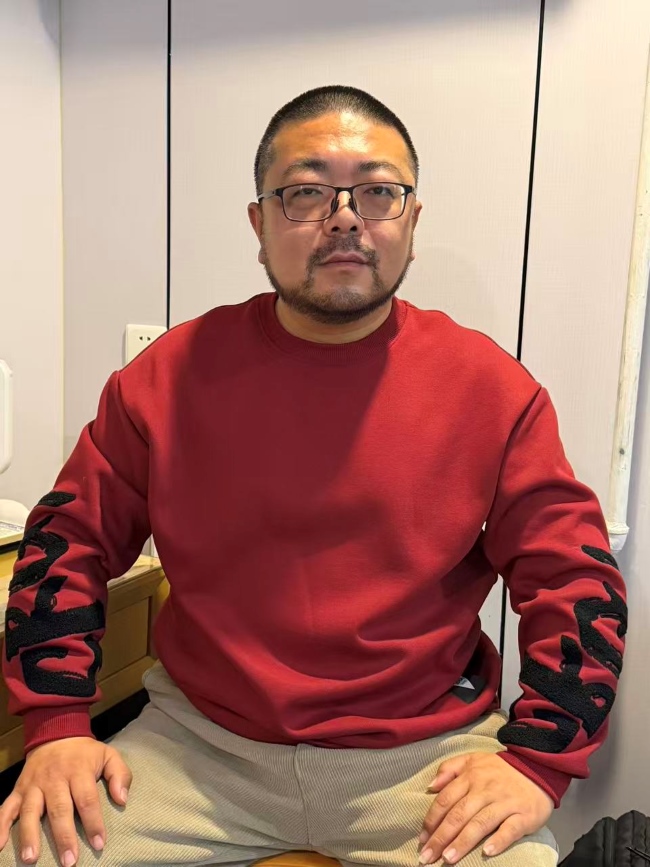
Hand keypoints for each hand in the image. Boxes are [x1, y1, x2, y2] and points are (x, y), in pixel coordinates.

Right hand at [0, 736, 131, 865]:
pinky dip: (0, 826)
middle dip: (64, 837)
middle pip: (59, 809)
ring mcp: (33, 784)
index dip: (93, 822)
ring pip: (31, 811)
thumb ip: (120, 774)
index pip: (87, 799)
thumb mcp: (108, 755)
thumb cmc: (84, 752)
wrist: (55, 732)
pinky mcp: (18, 789)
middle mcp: (54, 778)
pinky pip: (6, 808)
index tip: (99, 843)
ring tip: (32, 859)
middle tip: (69, 862)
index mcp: (78, 770)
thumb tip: (122, 799)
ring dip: (30, 835)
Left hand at [418, 752, 553, 863]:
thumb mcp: (472, 759)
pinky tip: (487, 852)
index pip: (445, 800)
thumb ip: (449, 768)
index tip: (422, 839)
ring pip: (480, 823)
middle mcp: (485, 790)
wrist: (536, 767)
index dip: (432, 820)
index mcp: (470, 777)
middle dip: (441, 837)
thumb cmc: (499, 769)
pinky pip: (510, 829)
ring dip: (463, 842)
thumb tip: (430, 786)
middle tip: (428, 856)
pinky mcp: (523, 815)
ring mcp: (504, 802)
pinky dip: (499, 840)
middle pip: (459, 815)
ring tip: (448, 859)